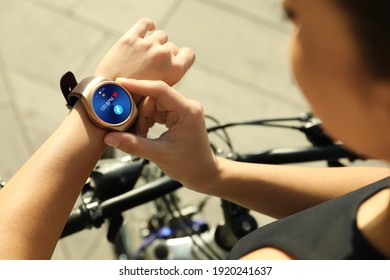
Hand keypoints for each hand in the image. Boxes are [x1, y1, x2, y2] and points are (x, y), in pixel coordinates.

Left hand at [95, 18, 194, 86]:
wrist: (110, 96)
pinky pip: (145, 24)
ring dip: (156, 42)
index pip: (189, 54)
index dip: (181, 57)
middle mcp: (164, 54)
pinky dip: (148, 25)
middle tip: (154, 64)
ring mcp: (148, 44)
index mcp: (175, 69)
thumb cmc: (134, 101)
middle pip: (171, 47)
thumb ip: (167, 78)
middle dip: (164, 54)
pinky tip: (148, 29)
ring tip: (148, 50)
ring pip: (160, 35)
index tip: (174, 61)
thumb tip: (168, 71)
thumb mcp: (159, 94)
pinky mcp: (131, 38)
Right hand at [103, 78, 218, 192]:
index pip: (160, 90)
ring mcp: (182, 110)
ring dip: (142, 118)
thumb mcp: (159, 155)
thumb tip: (109, 137)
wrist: (203, 174)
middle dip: (139, 112)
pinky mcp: (178, 116)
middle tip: (128, 128)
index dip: (138, 85)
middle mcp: (186, 106)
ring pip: (153, 104)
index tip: (119, 83)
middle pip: (154, 98)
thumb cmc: (189, 165)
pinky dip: (147, 121)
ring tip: (139, 135)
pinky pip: (157, 111)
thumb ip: (134, 145)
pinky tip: (143, 133)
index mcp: (187, 111)